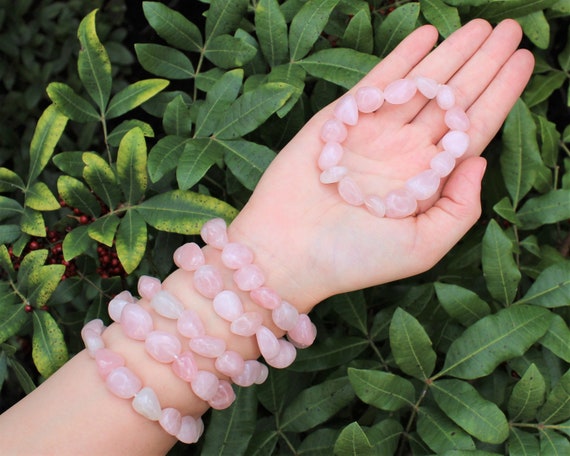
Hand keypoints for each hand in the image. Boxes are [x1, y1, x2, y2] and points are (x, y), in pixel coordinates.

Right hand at [229, 19, 534, 310]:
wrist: (287, 251)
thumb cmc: (353, 258)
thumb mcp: (422, 247)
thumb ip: (460, 208)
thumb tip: (479, 160)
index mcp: (426, 182)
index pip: (471, 130)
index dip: (500, 95)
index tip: (523, 62)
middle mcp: (403, 153)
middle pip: (451, 100)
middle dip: (482, 64)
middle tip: (509, 30)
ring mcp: (372, 133)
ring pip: (421, 84)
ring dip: (450, 54)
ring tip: (481, 26)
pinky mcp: (339, 119)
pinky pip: (377, 81)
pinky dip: (402, 58)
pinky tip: (426, 35)